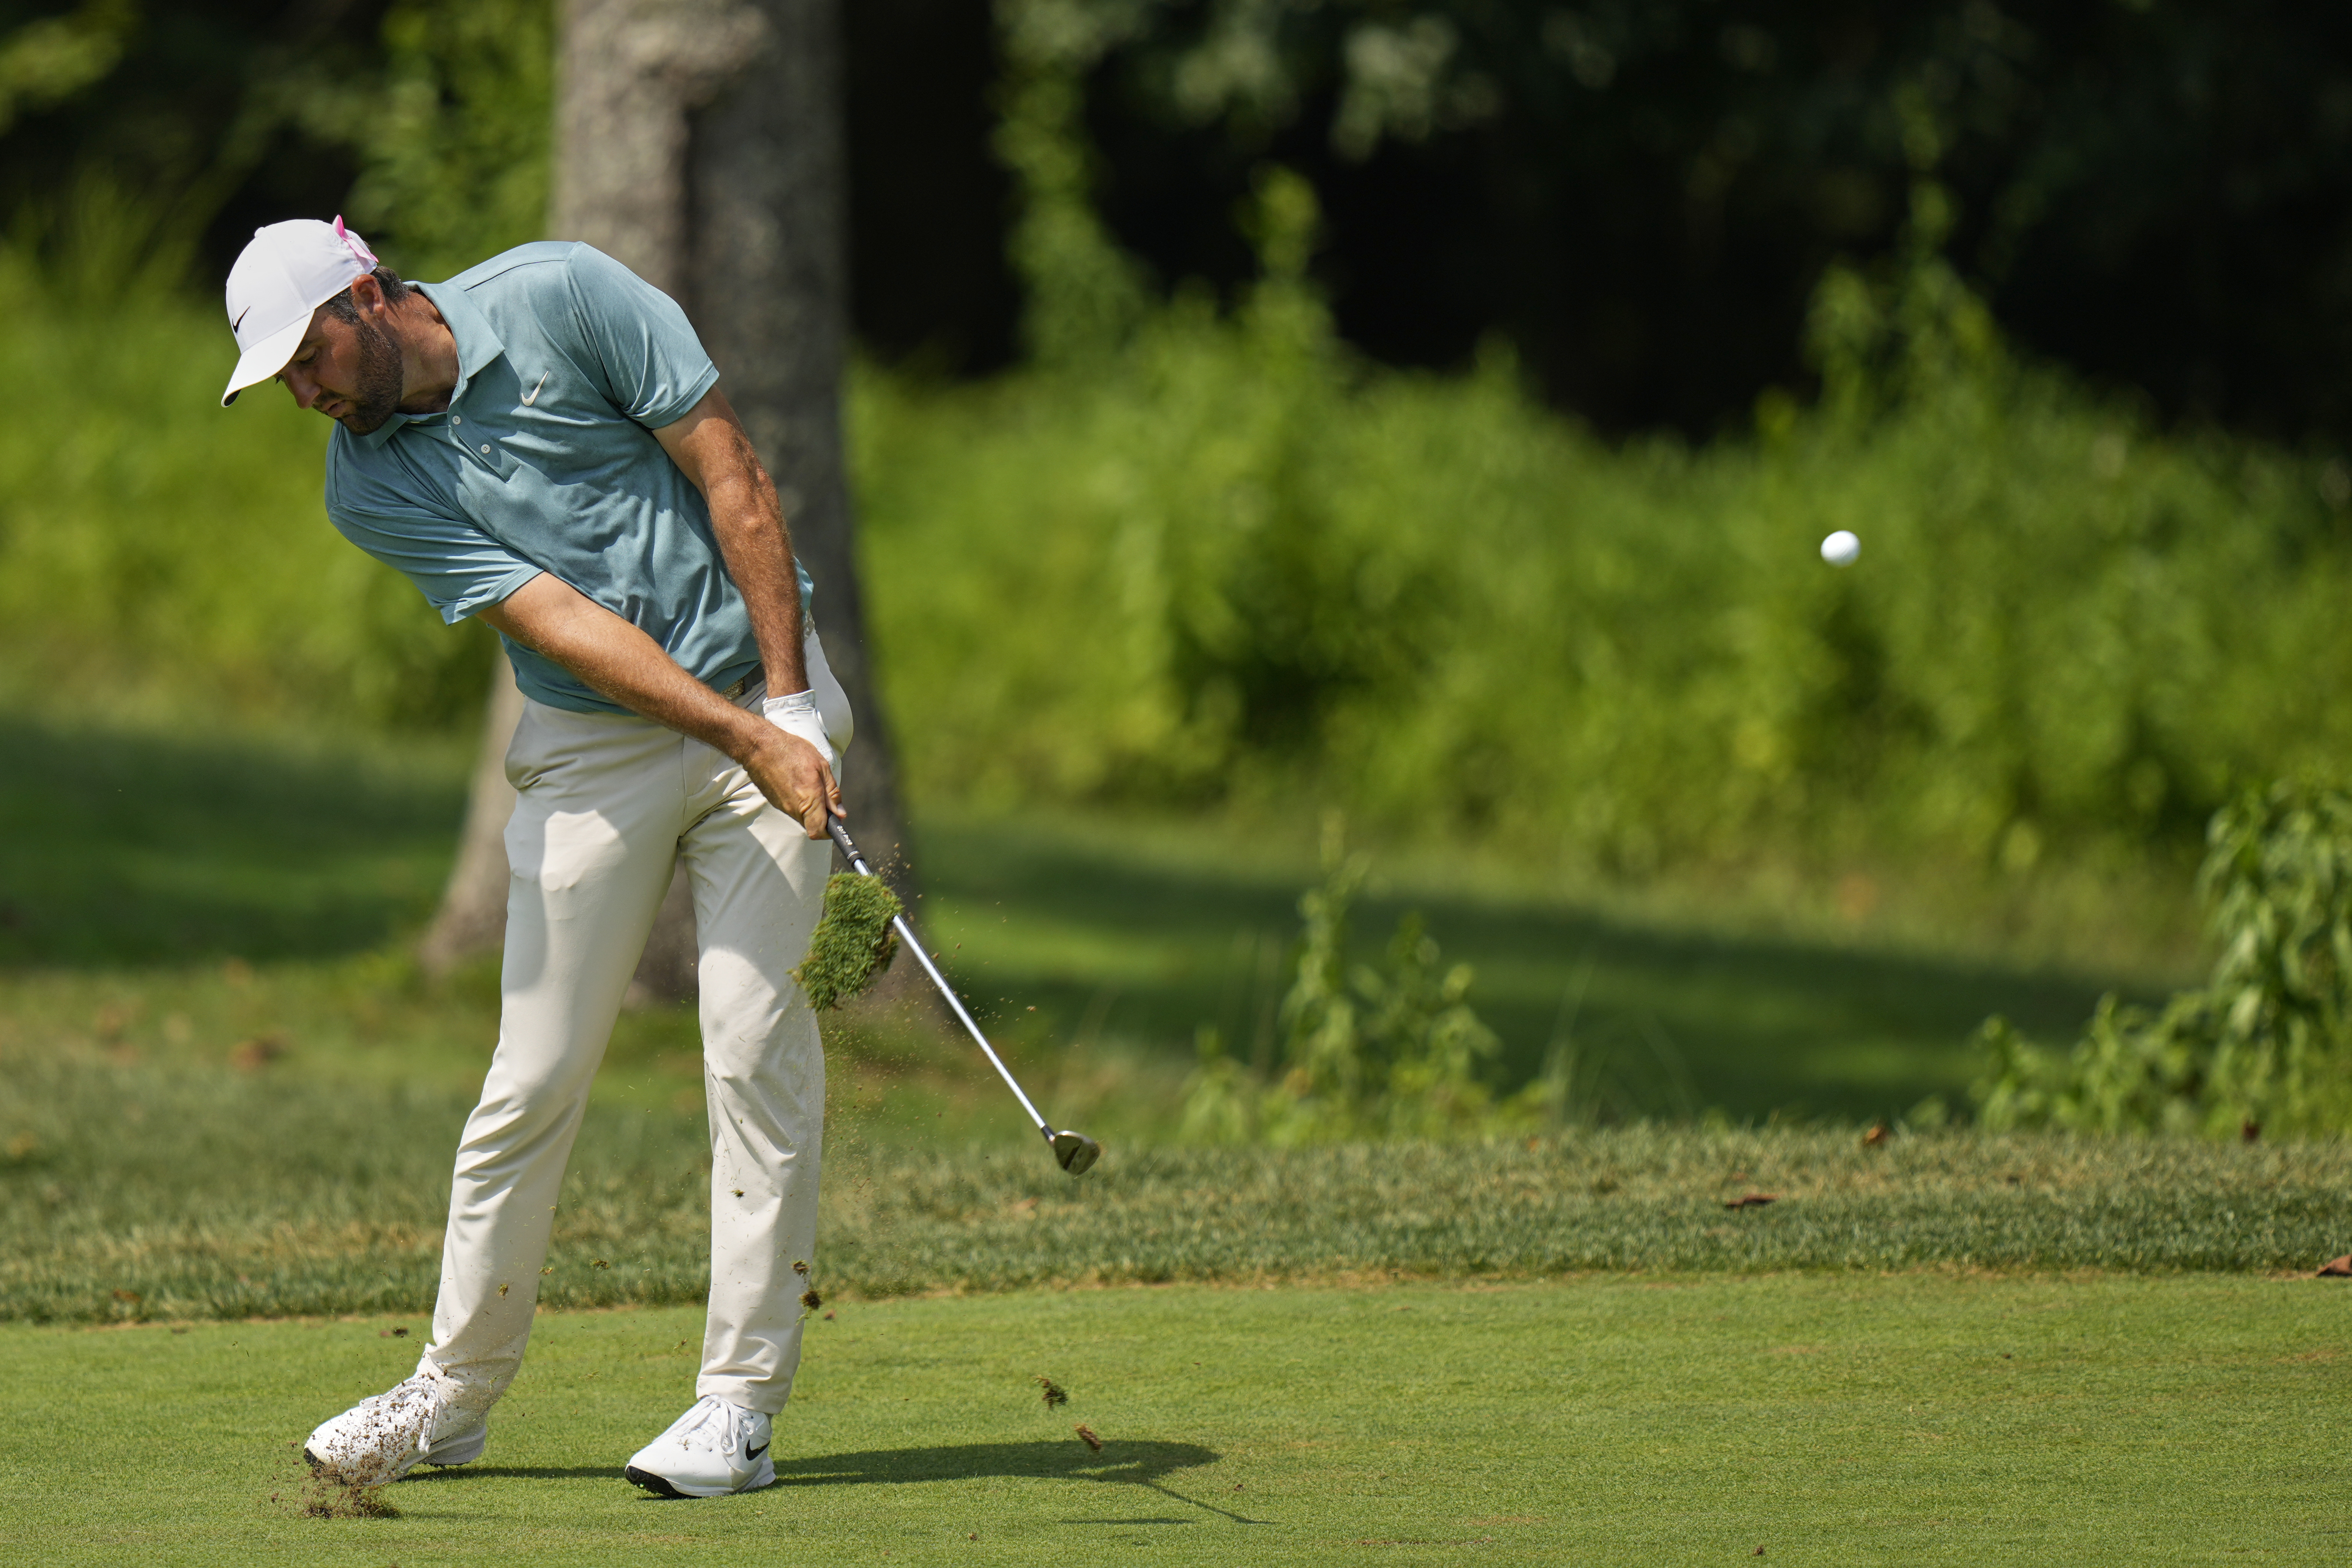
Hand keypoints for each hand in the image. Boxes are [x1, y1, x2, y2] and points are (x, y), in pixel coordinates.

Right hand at [752, 690, 840, 838]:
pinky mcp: (774, 802)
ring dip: (810, 808)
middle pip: (812, 825)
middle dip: (822, 817)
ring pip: (802, 817)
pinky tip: (797, 783)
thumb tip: (840, 813)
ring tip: (810, 785)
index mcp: (809, 799)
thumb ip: (832, 793)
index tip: (835, 821)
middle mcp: (794, 808)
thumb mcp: (822, 766)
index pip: (819, 831)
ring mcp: (782, 806)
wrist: (760, 746)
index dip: (830, 831)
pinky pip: (792, 809)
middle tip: (825, 798)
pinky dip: (798, 802)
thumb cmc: (792, 751)